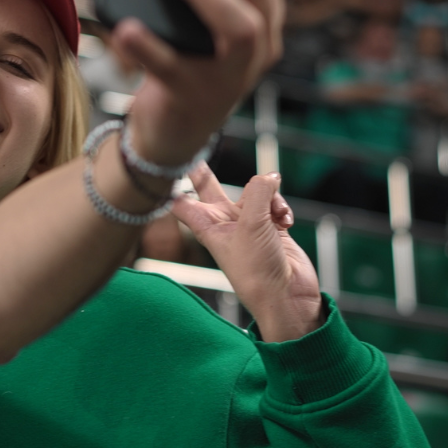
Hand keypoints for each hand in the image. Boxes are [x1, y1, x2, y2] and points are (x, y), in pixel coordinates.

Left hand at [113, 0, 284, 166]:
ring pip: (239, 25)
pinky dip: (150, 46)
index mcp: (263, 6)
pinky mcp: (195, 99)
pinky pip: (175, 71)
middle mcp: (261, 38)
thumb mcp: (190, 12)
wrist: (169, 128)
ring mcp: (233, 73)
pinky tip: (126, 27)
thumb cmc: (178, 53)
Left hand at [172, 164, 323, 341]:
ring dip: (270, 197)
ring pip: (255, 193)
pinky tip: (287, 221)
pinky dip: (282, 208)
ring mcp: (248, 224)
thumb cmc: (257, 269)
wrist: (287, 296)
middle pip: (208, 189)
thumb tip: (270, 176)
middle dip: (203, 171)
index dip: (171, 186)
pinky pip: (275, 204)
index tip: (161, 167)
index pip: (181, 202)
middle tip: (191, 152)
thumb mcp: (251, 223)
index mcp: (207, 225)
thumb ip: (258, 192)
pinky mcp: (270, 227)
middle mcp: (224, 223)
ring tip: (277, 215)